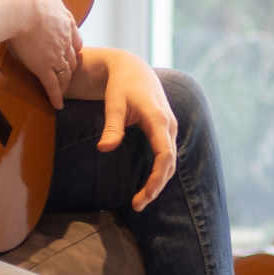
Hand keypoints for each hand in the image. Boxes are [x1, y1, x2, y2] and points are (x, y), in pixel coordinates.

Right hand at [7, 0, 81, 108]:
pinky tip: (58, 105)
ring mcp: (55, 55)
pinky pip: (52, 86)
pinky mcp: (44, 67)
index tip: (72, 52)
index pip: (74, 38)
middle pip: (72, 58)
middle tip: (70, 75)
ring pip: (65, 74)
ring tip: (65, 92)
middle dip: (71, 67)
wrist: (20, 9)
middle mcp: (64, 40)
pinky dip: (56, 96)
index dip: (73, 46)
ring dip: (66, 84)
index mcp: (64, 21)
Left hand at [97, 51, 176, 211]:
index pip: (165, 156)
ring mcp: (169, 128)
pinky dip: (159, 173)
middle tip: (137, 206)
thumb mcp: (113, 103)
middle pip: (169, 164)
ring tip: (140, 200)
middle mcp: (168, 125)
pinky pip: (166, 156)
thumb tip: (103, 149)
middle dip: (155, 187)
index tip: (143, 197)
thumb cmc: (121, 85)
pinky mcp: (165, 130)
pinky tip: (147, 185)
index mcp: (158, 119)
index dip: (156, 179)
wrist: (132, 68)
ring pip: (169, 161)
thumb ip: (112, 127)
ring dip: (158, 182)